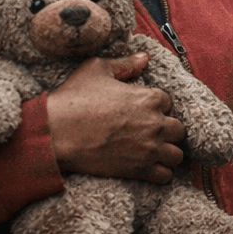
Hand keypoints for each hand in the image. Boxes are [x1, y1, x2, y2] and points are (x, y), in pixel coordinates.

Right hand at [46, 53, 185, 183]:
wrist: (54, 133)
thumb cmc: (73, 99)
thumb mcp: (96, 69)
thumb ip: (124, 64)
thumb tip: (144, 58)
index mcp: (149, 98)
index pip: (168, 103)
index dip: (155, 108)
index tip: (142, 113)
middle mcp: (155, 123)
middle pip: (178, 129)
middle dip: (167, 131)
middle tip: (150, 134)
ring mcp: (149, 148)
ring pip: (176, 155)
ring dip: (167, 153)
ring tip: (153, 153)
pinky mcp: (139, 169)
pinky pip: (166, 176)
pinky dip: (161, 173)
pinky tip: (150, 169)